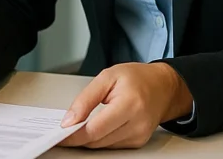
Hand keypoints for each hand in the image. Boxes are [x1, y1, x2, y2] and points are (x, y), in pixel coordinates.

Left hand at [58, 62, 192, 149]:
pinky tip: (93, 129)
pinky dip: (99, 139)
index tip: (59, 134)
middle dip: (77, 137)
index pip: (96, 129)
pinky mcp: (138, 142)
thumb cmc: (136, 78)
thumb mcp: (107, 77)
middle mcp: (137, 123)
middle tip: (62, 130)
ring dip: (87, 139)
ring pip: (103, 146)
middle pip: (98, 140)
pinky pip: (112, 145)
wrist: (163, 86)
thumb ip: (86, 98)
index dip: (74, 135)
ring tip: (76, 127)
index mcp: (130, 104)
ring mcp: (139, 136)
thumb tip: (69, 119)